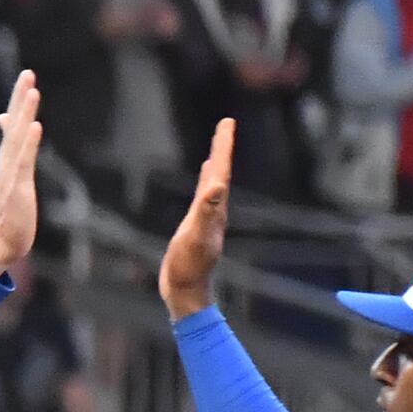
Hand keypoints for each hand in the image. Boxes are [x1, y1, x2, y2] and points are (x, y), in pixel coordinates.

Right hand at [0, 71, 42, 274]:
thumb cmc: (8, 218)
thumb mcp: (15, 188)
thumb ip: (15, 168)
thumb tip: (12, 165)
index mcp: (8, 163)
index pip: (14, 127)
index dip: (19, 103)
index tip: (25, 80)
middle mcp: (8, 163)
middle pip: (15, 125)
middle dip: (20, 98)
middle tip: (27, 73)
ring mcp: (11, 174)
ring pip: (18, 137)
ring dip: (24, 113)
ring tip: (31, 90)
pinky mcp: (16, 188)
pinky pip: (23, 161)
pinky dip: (28, 142)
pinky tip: (34, 126)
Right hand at [157, 117, 236, 320]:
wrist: (186, 289)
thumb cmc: (188, 265)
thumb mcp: (196, 236)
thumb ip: (206, 211)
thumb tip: (218, 185)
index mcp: (215, 208)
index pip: (221, 171)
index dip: (223, 147)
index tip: (227, 122)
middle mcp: (215, 210)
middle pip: (221, 173)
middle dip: (222, 149)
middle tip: (225, 125)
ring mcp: (207, 218)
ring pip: (214, 184)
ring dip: (215, 165)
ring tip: (216, 150)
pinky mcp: (197, 226)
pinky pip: (204, 198)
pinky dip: (205, 184)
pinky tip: (205, 183)